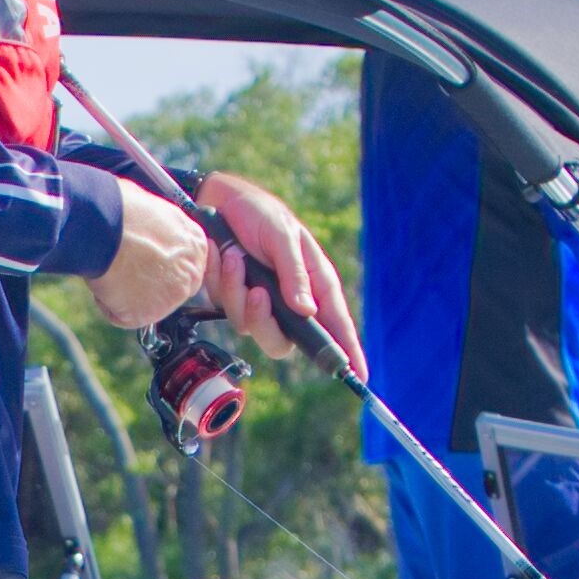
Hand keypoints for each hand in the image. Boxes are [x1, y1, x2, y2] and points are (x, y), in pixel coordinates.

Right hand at [85, 177, 215, 328]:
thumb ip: (164, 231)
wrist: (104, 224)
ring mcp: (171, 298)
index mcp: (196, 244)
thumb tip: (150, 233)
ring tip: (112, 269)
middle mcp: (191, 273)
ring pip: (146, 305)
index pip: (184, 265)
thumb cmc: (122, 209)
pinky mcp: (146, 315)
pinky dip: (108, 303)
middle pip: (170, 290)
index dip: (159, 265)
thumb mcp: (157, 210)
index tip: (143, 260)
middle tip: (124, 268)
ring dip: (127, 294)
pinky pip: (122, 315)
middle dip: (148, 284)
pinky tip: (104, 281)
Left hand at [186, 168, 361, 377]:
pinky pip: (227, 307)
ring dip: (238, 292)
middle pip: (283, 342)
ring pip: (250, 327)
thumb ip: (294, 274)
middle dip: (264, 322)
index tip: (359, 377)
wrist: (219, 201)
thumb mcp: (283, 235)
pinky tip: (222, 255)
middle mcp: (290, 300)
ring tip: (234, 258)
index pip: (335, 326)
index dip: (348, 353)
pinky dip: (223, 280)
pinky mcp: (234, 299)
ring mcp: (261, 303)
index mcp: (314, 284)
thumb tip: (306, 312)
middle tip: (256, 292)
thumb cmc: (261, 214)